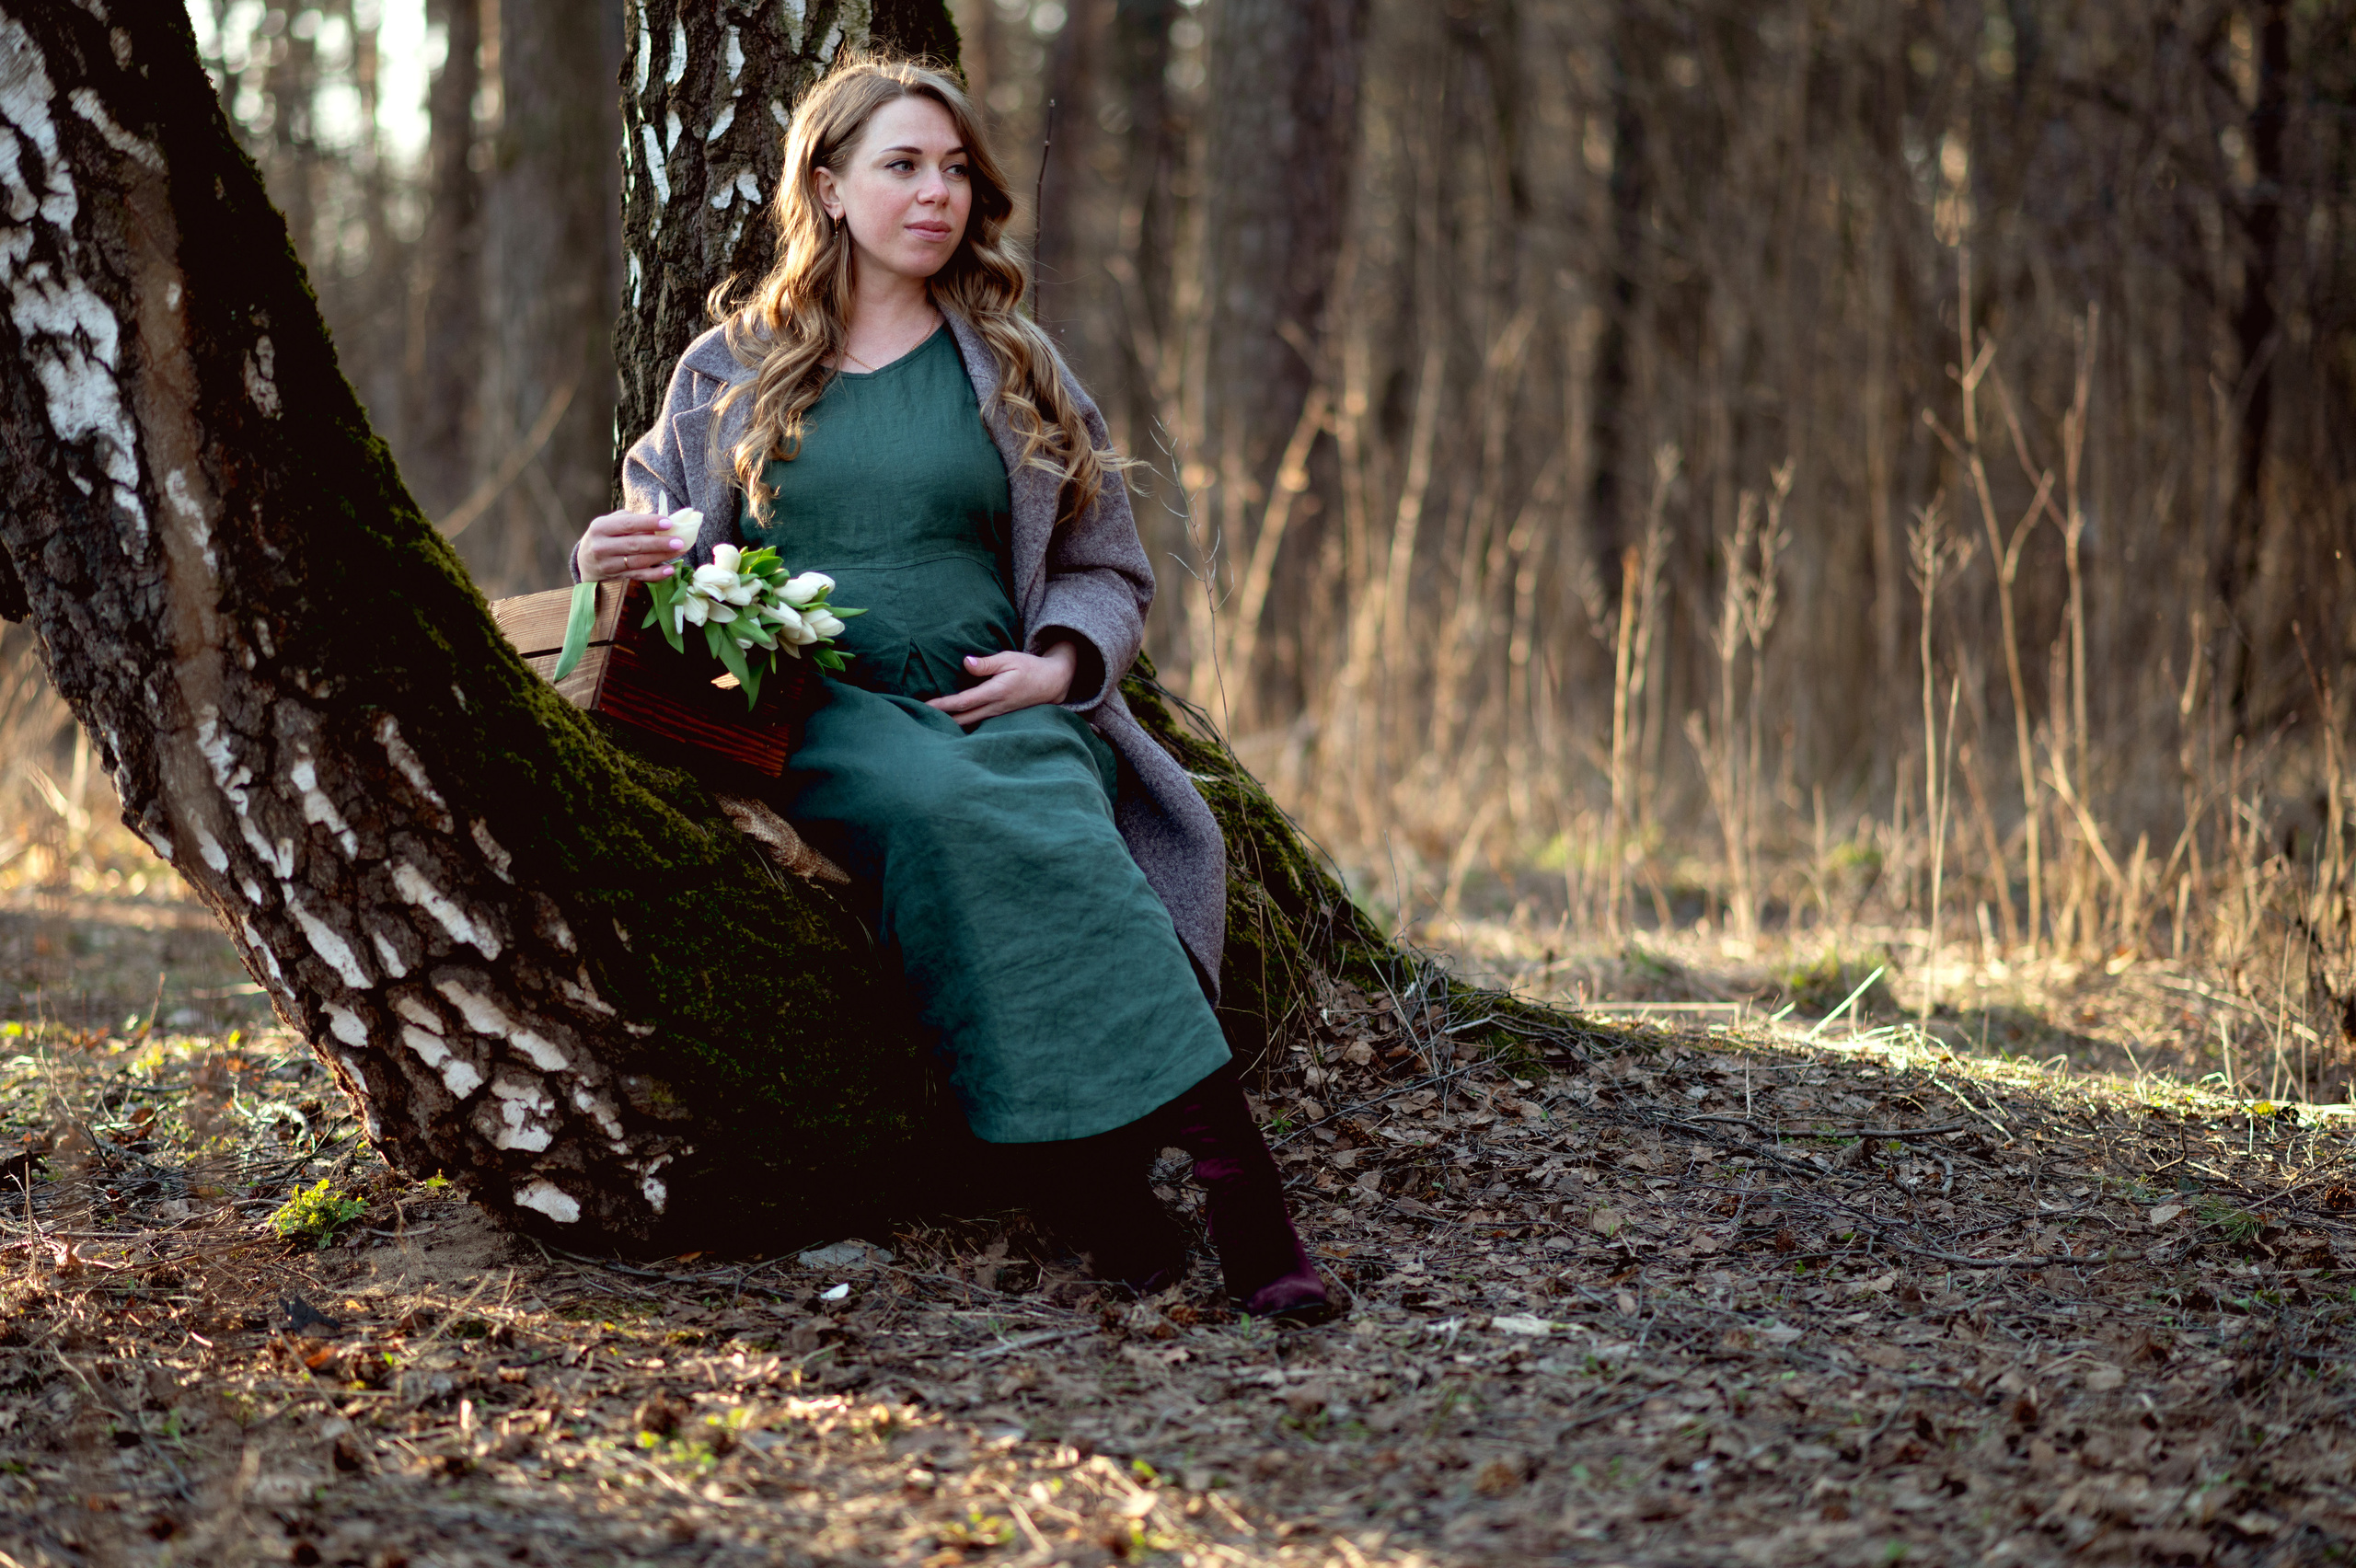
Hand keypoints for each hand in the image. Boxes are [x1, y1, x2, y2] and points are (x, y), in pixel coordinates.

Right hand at [578, 510, 691, 581]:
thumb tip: (661, 523)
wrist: (584, 561)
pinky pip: (638, 576)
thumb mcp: (611, 524)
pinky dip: (655, 574)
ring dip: (661, 557)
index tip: (669, 523)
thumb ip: (632, 521)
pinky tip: (669, 570)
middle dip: (659, 543)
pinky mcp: (615, 577)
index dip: (649, 523)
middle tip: (679, 541)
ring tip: (679, 551)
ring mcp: (607, 564)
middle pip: (634, 545)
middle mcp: (601, 546)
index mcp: (600, 527)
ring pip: (638, 561)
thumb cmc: (605, 536)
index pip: (628, 524)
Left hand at [925, 643, 1076, 726]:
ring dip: (950, 725)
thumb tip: (966, 662)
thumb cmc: (1029, 668)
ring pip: (969, 724)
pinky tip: (950, 724)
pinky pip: (977, 724)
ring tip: (929, 724)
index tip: (926, 705)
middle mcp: (995, 708)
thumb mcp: (1009, 659)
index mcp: (995, 692)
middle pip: (962, 719)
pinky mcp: (999, 717)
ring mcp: (997, 715)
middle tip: (918, 719)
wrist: (1052, 683)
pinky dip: (962, 725)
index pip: (963, 701)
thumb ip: (987, 663)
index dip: (943, 705)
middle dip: (940, 720)